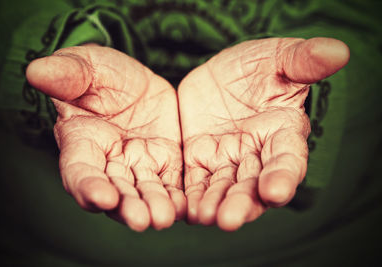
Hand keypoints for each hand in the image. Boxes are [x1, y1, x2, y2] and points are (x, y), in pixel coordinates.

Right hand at [26, 45, 184, 230]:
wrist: (136, 82)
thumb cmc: (102, 74)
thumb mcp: (88, 66)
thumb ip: (67, 72)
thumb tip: (35, 71)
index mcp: (83, 142)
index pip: (80, 171)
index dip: (88, 186)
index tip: (102, 197)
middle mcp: (109, 163)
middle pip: (115, 192)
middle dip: (126, 208)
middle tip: (140, 220)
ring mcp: (139, 167)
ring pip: (143, 193)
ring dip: (152, 208)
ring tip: (165, 218)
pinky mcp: (165, 165)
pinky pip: (170, 185)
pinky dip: (176, 198)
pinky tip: (186, 208)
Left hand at [178, 37, 348, 230]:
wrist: (220, 74)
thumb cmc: (256, 65)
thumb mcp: (276, 57)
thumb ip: (302, 59)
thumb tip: (339, 51)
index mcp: (281, 132)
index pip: (287, 158)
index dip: (282, 175)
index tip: (275, 192)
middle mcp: (257, 154)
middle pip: (254, 184)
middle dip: (243, 202)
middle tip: (230, 219)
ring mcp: (227, 160)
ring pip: (224, 188)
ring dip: (216, 205)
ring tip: (205, 218)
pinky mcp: (200, 160)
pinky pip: (197, 182)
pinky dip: (193, 198)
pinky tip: (185, 211)